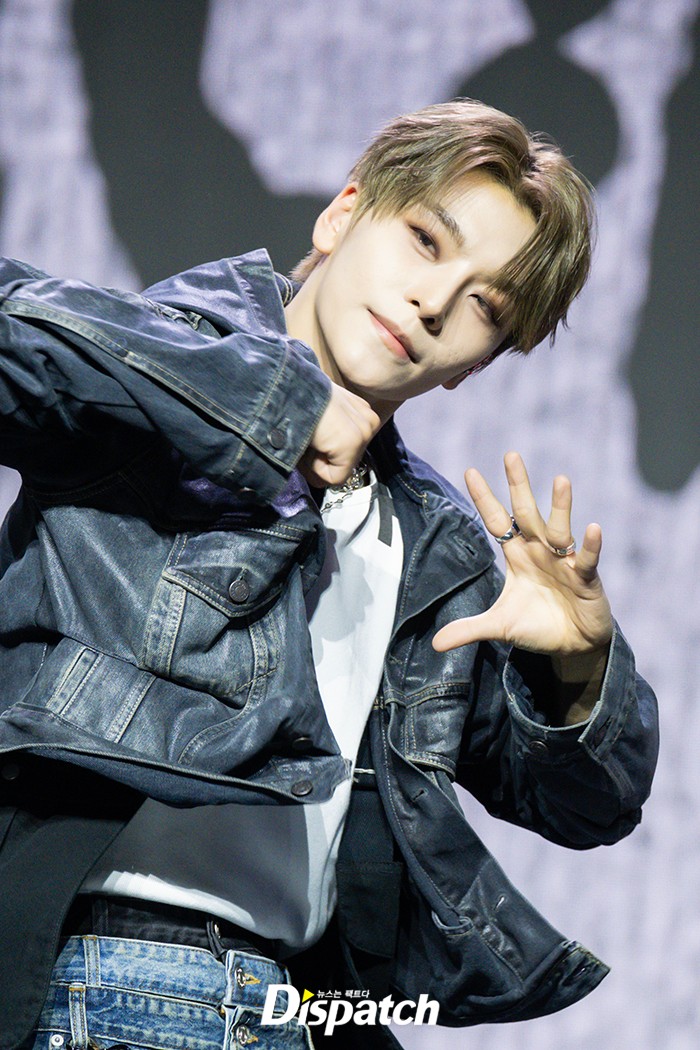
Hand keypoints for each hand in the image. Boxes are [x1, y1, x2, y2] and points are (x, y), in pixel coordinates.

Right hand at [299, 382, 380, 486]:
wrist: (285, 389)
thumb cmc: (293, 399)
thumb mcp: (318, 416)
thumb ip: (329, 439)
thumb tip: (323, 473)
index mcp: (362, 412)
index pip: (349, 453)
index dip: (324, 452)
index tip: (313, 435)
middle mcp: (369, 421)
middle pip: (346, 464)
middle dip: (323, 458)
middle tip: (308, 438)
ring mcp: (363, 433)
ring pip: (340, 472)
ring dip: (317, 462)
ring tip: (309, 438)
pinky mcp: (352, 443)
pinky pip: (335, 478)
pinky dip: (315, 469)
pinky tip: (311, 443)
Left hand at [432, 452, 613, 658]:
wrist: (573, 645)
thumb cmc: (537, 626)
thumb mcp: (500, 627)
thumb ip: (469, 630)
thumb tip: (434, 644)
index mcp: (517, 556)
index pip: (497, 521)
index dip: (484, 498)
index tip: (470, 471)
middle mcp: (540, 551)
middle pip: (526, 513)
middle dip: (518, 486)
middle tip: (510, 455)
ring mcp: (565, 562)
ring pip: (560, 528)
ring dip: (560, 505)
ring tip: (560, 479)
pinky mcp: (587, 578)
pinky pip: (588, 559)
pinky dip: (591, 545)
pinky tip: (592, 528)